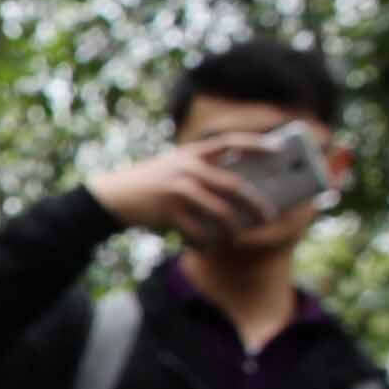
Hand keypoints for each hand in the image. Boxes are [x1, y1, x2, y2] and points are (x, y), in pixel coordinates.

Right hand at [87, 143, 271, 248]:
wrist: (110, 198)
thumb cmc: (147, 186)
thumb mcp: (171, 168)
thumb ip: (199, 172)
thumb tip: (236, 195)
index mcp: (191, 153)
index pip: (230, 142)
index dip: (256, 144)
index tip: (278, 149)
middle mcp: (188, 168)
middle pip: (235, 186)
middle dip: (257, 203)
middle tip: (270, 217)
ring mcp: (179, 190)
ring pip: (221, 213)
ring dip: (233, 230)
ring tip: (237, 238)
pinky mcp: (169, 212)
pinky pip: (198, 231)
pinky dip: (205, 242)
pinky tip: (205, 246)